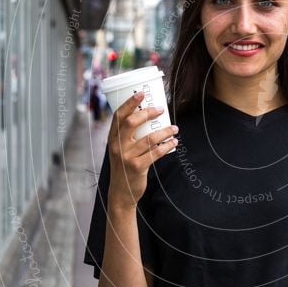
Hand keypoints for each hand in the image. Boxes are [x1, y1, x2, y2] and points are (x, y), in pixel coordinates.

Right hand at [106, 91, 177, 208]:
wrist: (121, 192)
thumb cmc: (124, 167)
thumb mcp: (120, 150)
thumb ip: (128, 137)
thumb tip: (149, 119)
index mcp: (112, 139)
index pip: (118, 117)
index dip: (130, 103)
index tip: (141, 94)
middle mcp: (117, 146)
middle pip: (132, 123)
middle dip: (148, 113)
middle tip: (161, 109)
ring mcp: (126, 157)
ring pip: (148, 138)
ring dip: (165, 131)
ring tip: (174, 128)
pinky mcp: (137, 167)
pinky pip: (155, 153)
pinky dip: (167, 146)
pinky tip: (174, 142)